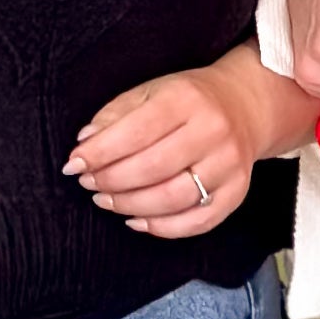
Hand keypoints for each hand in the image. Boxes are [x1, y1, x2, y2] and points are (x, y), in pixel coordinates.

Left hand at [67, 60, 271, 237]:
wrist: (245, 106)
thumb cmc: (189, 100)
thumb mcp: (151, 91)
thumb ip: (116, 114)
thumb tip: (85, 143)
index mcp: (187, 99)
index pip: (136, 131)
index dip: (100, 153)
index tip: (74, 165)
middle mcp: (213, 132)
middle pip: (153, 168)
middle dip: (111, 181)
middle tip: (89, 184)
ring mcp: (229, 165)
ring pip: (172, 199)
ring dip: (130, 206)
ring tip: (107, 201)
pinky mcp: (237, 192)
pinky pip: (197, 221)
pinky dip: (162, 227)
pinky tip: (137, 219)